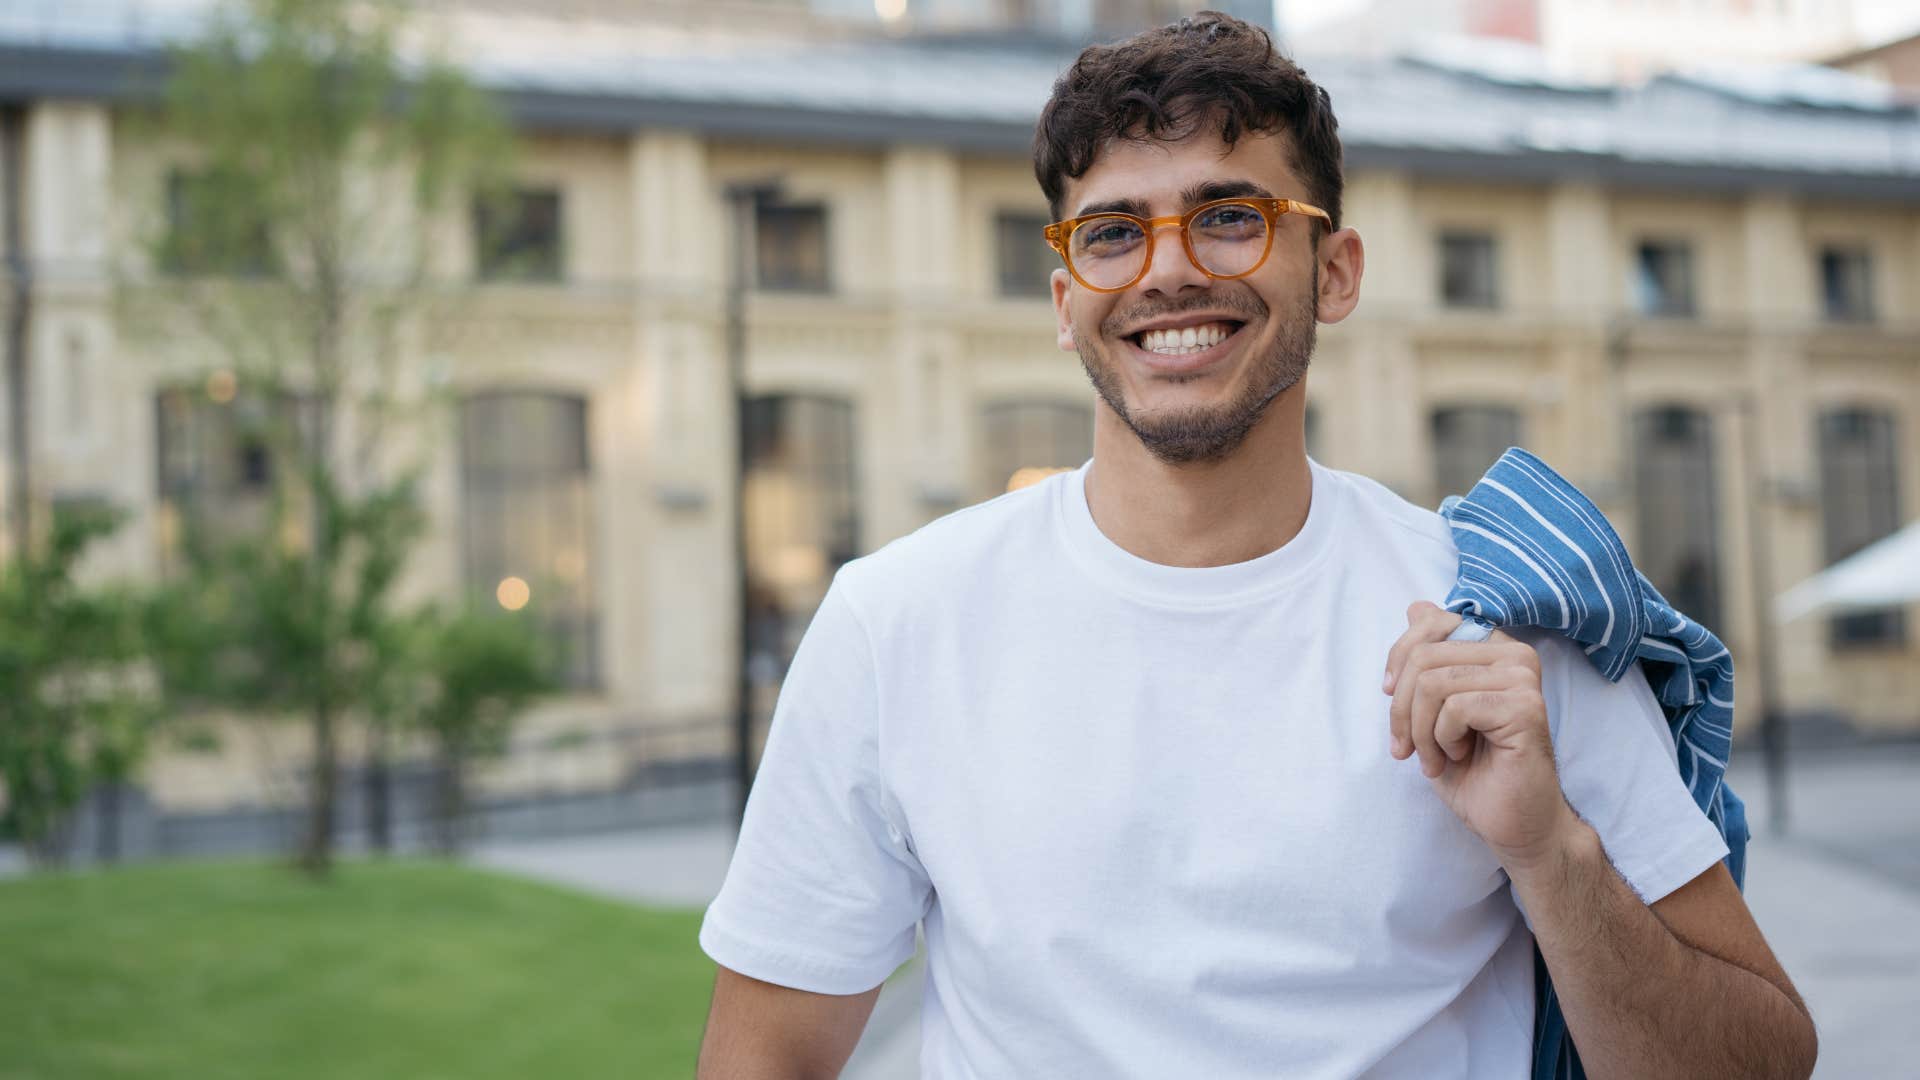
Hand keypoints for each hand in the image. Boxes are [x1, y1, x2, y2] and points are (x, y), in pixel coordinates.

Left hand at [1383, 602, 1579, 869]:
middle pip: (1423, 656)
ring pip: (1432, 683)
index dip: (1398, 660)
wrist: (1510, 822)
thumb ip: (1428, 659)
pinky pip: (1454, 707)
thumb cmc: (1472, 769)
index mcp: (1493, 647)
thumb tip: (1417, 606)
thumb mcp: (1433, 708)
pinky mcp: (1526, 706)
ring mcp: (1523, 678)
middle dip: (1401, 709)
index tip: (1390, 697)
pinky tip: (1458, 757)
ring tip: (1435, 757)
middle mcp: (1514, 654)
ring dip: (1420, 732)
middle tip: (1409, 747)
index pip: (1430, 621)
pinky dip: (1441, 740)